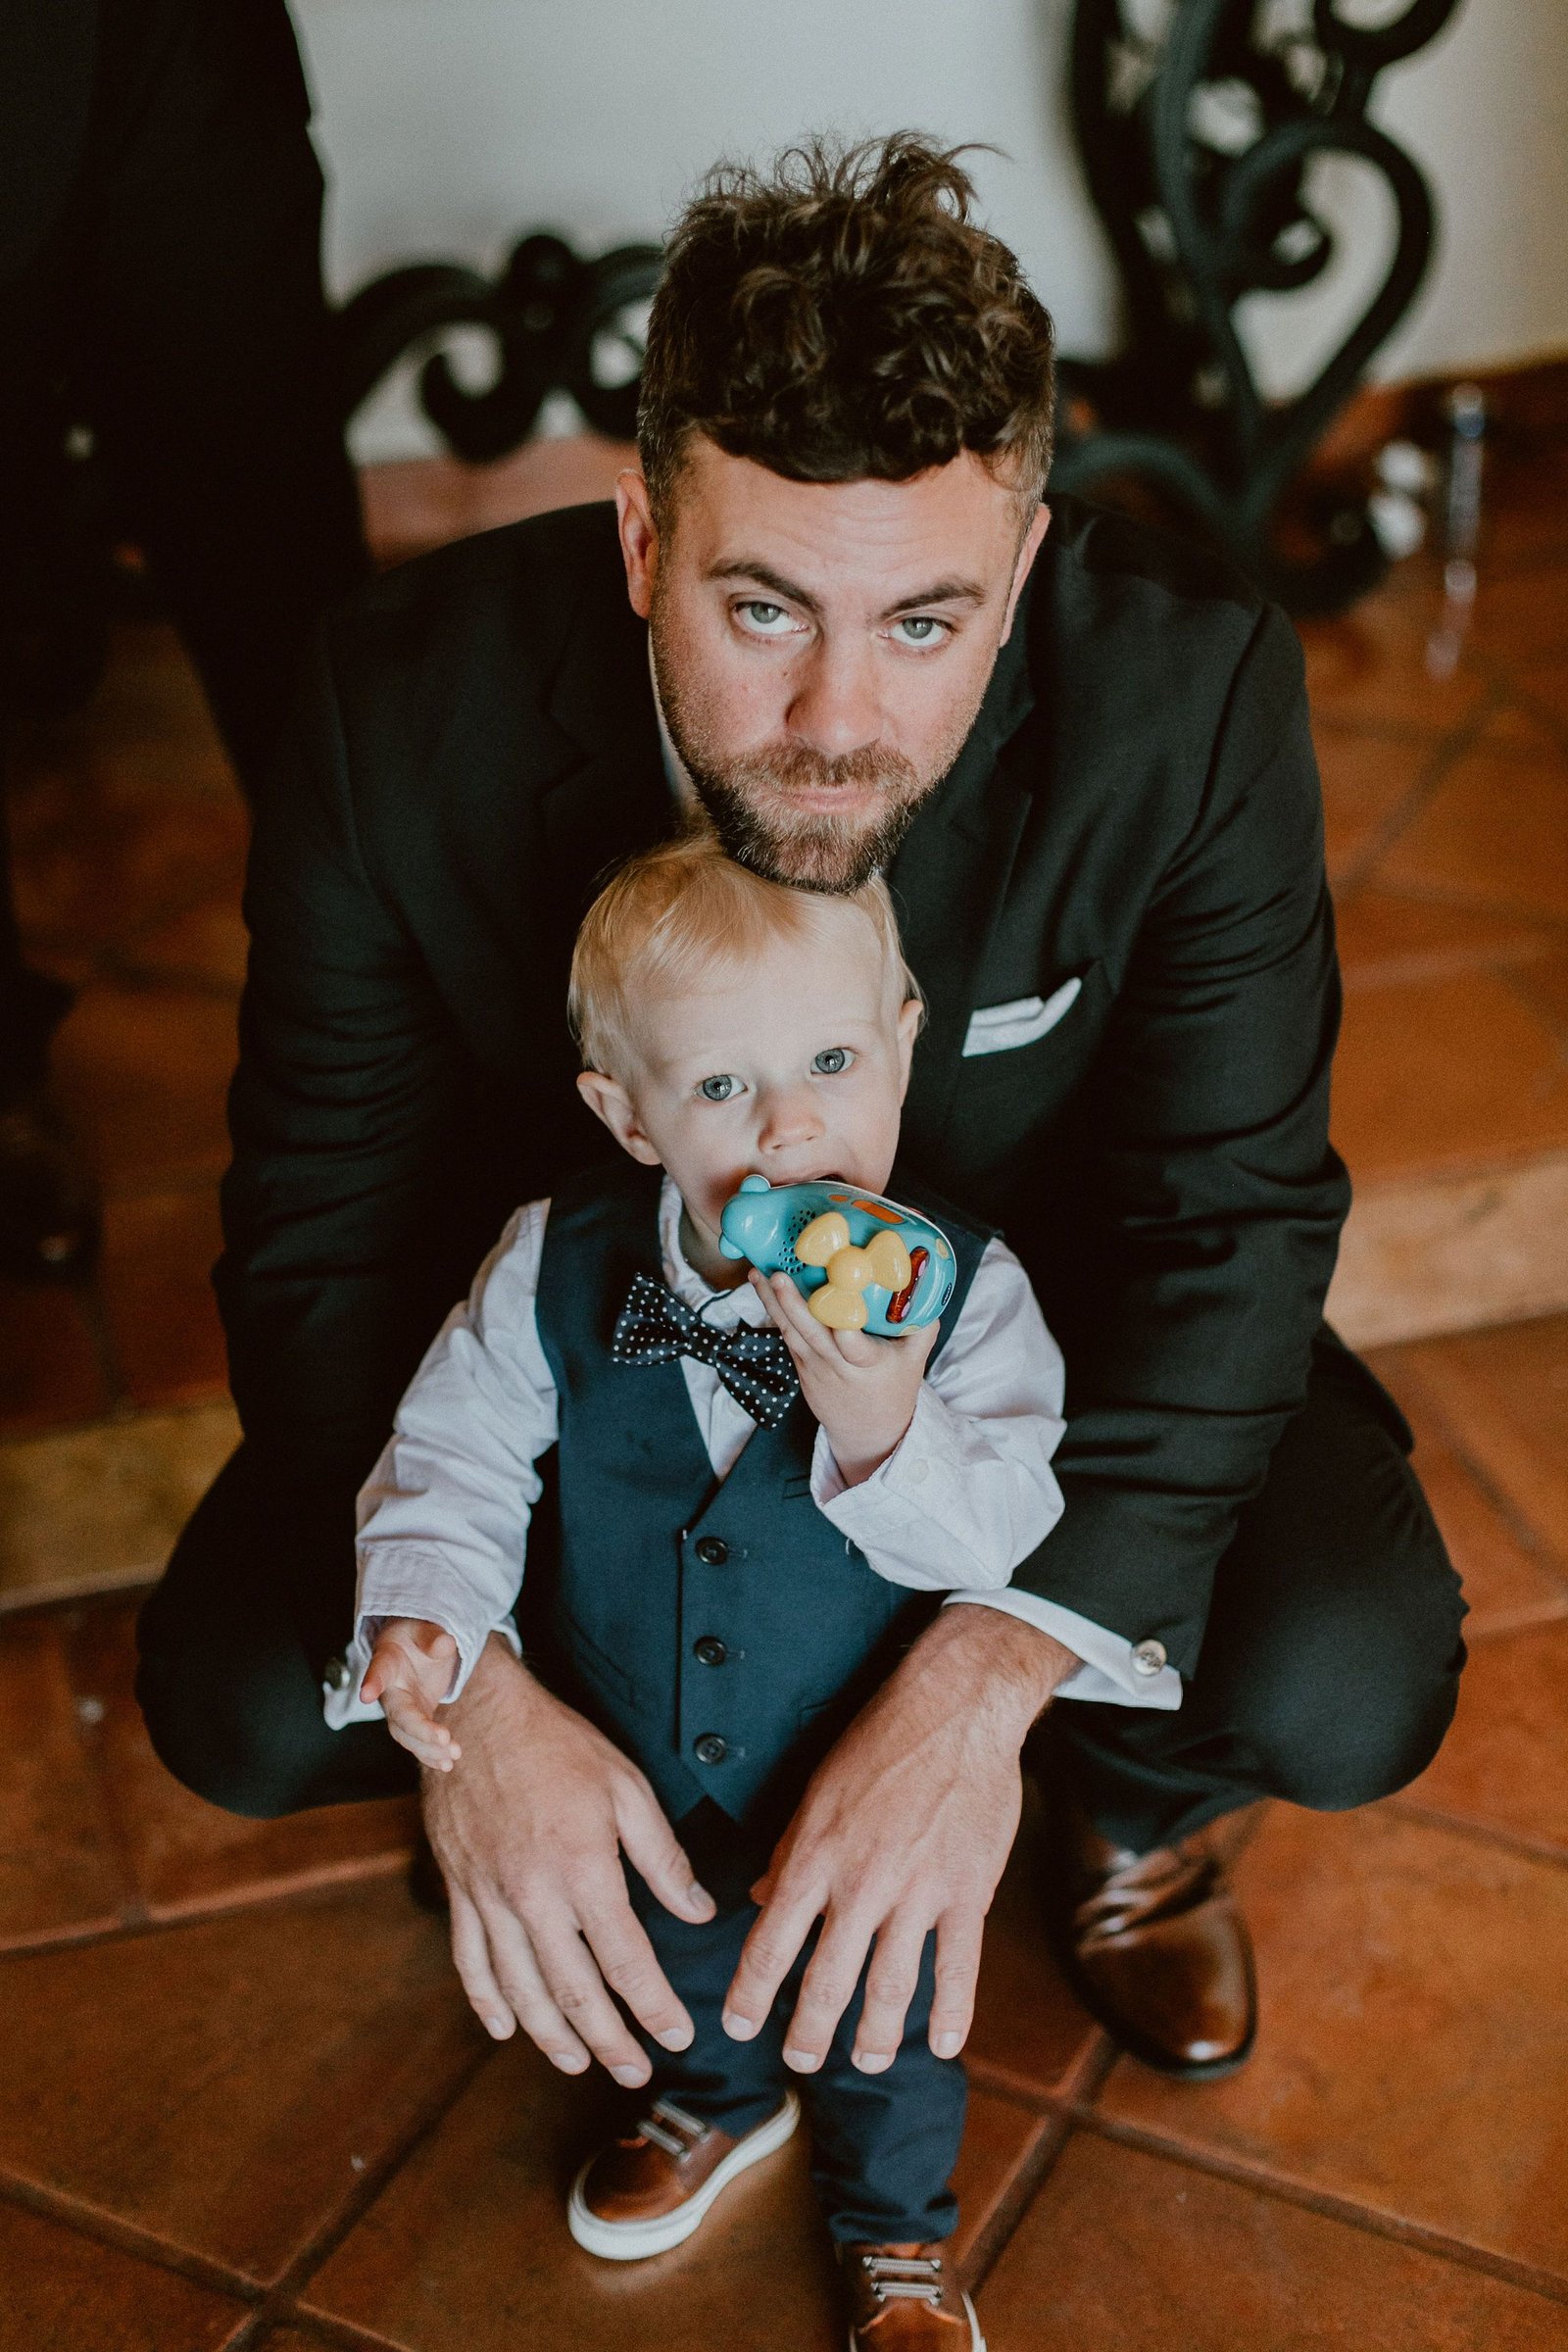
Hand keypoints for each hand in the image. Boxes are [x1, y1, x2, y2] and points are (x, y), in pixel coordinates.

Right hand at [360, 1616, 463, 1770]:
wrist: (414, 1647)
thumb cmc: (416, 1636)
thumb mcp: (424, 1628)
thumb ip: (432, 1636)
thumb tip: (445, 1644)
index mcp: (386, 1661)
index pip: (378, 1671)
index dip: (372, 1682)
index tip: (366, 1694)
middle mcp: (389, 1691)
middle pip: (398, 1714)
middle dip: (418, 1729)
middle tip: (443, 1738)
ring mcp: (400, 1709)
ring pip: (407, 1734)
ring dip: (428, 1748)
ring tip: (452, 1756)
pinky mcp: (414, 1720)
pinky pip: (418, 1742)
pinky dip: (431, 1755)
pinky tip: (447, 1765)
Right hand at [421, 1635, 715, 2083]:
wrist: (473, 1714)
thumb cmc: (559, 1745)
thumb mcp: (627, 1788)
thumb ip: (663, 1859)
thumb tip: (699, 1912)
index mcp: (583, 1869)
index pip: (627, 1960)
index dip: (655, 2006)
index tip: (679, 2036)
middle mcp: (533, 1895)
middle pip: (573, 1992)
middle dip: (609, 2041)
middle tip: (636, 2072)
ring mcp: (489, 1898)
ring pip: (520, 1990)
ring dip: (551, 2037)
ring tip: (578, 2063)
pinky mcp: (459, 1891)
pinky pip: (470, 1962)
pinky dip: (487, 2002)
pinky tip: (506, 2028)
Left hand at [722, 1605, 1076, 2071]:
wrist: (954, 1711)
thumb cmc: (878, 1743)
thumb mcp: (816, 1792)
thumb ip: (789, 1853)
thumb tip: (761, 1901)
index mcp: (815, 1858)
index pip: (770, 1945)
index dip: (750, 1996)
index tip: (738, 2028)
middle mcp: (861, 1885)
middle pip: (827, 1982)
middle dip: (809, 2033)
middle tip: (799, 2062)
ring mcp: (918, 1893)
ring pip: (890, 1989)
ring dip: (874, 2037)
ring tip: (864, 2061)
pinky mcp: (969, 1893)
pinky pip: (959, 1968)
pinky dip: (951, 2015)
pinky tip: (942, 2047)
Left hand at [749, 1267, 939, 1485]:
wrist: (866, 1431)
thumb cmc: (893, 1390)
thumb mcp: (915, 1361)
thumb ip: (921, 1324)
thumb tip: (923, 1281)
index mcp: (867, 1364)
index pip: (855, 1349)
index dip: (846, 1334)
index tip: (839, 1318)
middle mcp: (835, 1365)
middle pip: (811, 1334)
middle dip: (793, 1305)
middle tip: (779, 1276)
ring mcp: (813, 1366)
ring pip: (790, 1331)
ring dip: (771, 1301)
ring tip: (758, 1272)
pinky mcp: (801, 1364)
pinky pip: (787, 1333)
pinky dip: (773, 1309)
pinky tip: (762, 1285)